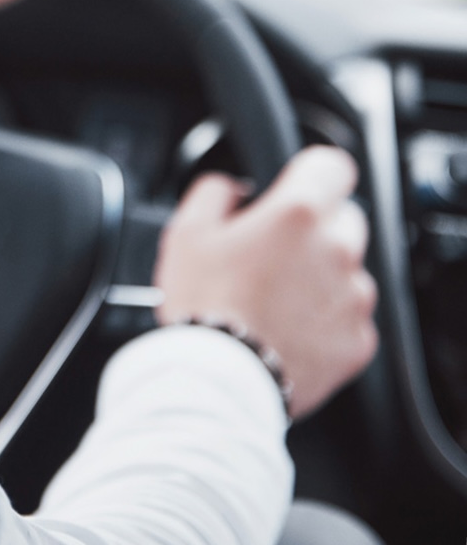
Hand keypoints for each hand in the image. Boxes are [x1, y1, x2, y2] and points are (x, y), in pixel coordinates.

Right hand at [154, 145, 378, 418]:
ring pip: (347, 270)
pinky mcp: (358, 340)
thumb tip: (231, 187)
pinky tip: (287, 327)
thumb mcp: (185, 231)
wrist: (219, 379)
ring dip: (320, 275)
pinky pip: (349, 316)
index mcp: (296, 213)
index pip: (333, 166)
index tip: (297, 186)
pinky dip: (326, 318)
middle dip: (314, 228)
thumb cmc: (202, 304)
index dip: (313, 172)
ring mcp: (353, 297)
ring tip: (275, 298)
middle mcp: (336, 249)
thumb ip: (214, 192)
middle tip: (272, 252)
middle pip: (343, 218)